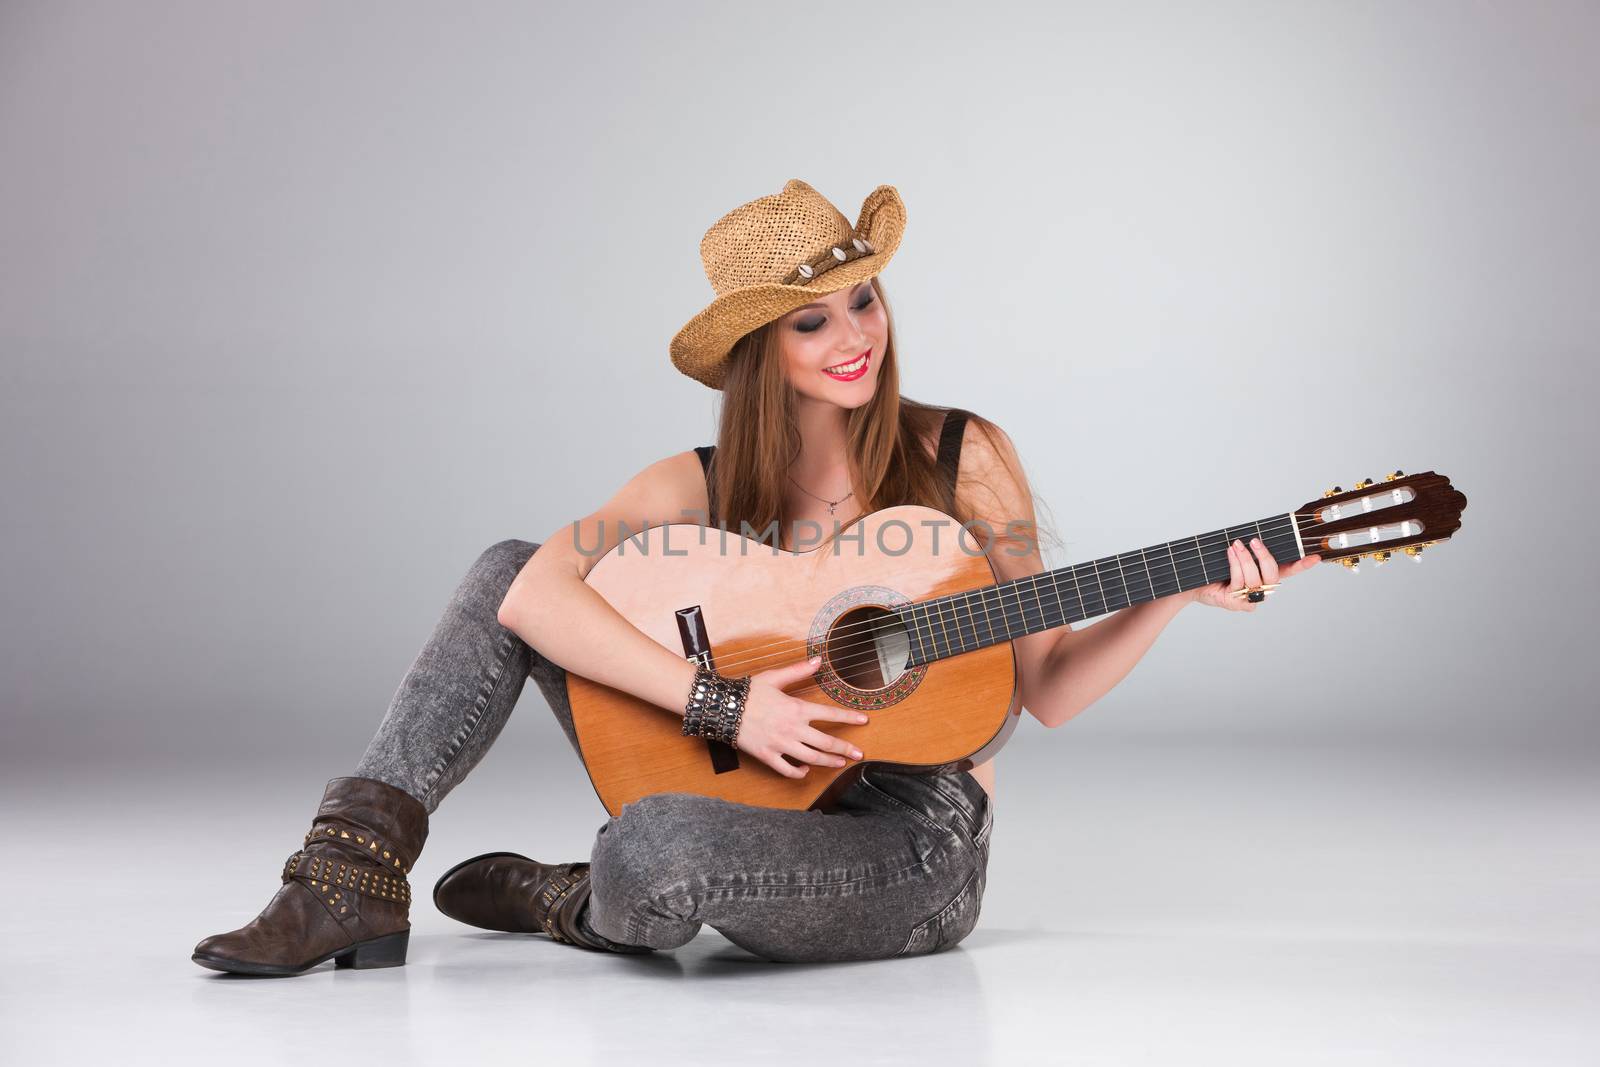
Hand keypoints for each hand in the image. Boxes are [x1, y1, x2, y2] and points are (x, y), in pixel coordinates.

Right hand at [734, 655, 867, 778]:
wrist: (723, 707)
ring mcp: (780, 744)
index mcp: (796, 708)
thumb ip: (798, 671)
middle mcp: (792, 728)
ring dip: (828, 762)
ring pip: (811, 758)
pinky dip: (799, 773)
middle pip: (826, 742)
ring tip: (840, 763)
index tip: (864, 720)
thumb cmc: (749, 692)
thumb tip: (818, 660)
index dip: (849, 717)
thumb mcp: (775, 678)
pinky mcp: (768, 756)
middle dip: (845, 749)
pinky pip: (787, 770)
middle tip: (859, 754)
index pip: (830, 714)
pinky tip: (805, 770)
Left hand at [1190, 537, 1320, 611]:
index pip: (1287, 571)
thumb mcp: (1235, 555)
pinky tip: (1229, 553)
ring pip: (1254, 578)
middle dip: (1263, 556)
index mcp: (1264, 578)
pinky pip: (1239, 581)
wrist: (1191, 583)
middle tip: (1253, 541)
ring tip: (1235, 545)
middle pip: (1272, 575)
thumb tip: (1256, 534)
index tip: (1315, 556)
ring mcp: (1248, 599)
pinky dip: (1234, 564)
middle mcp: (1260, 591)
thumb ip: (1249, 549)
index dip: (1302, 565)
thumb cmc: (1214, 568)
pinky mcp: (1235, 603)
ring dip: (1245, 558)